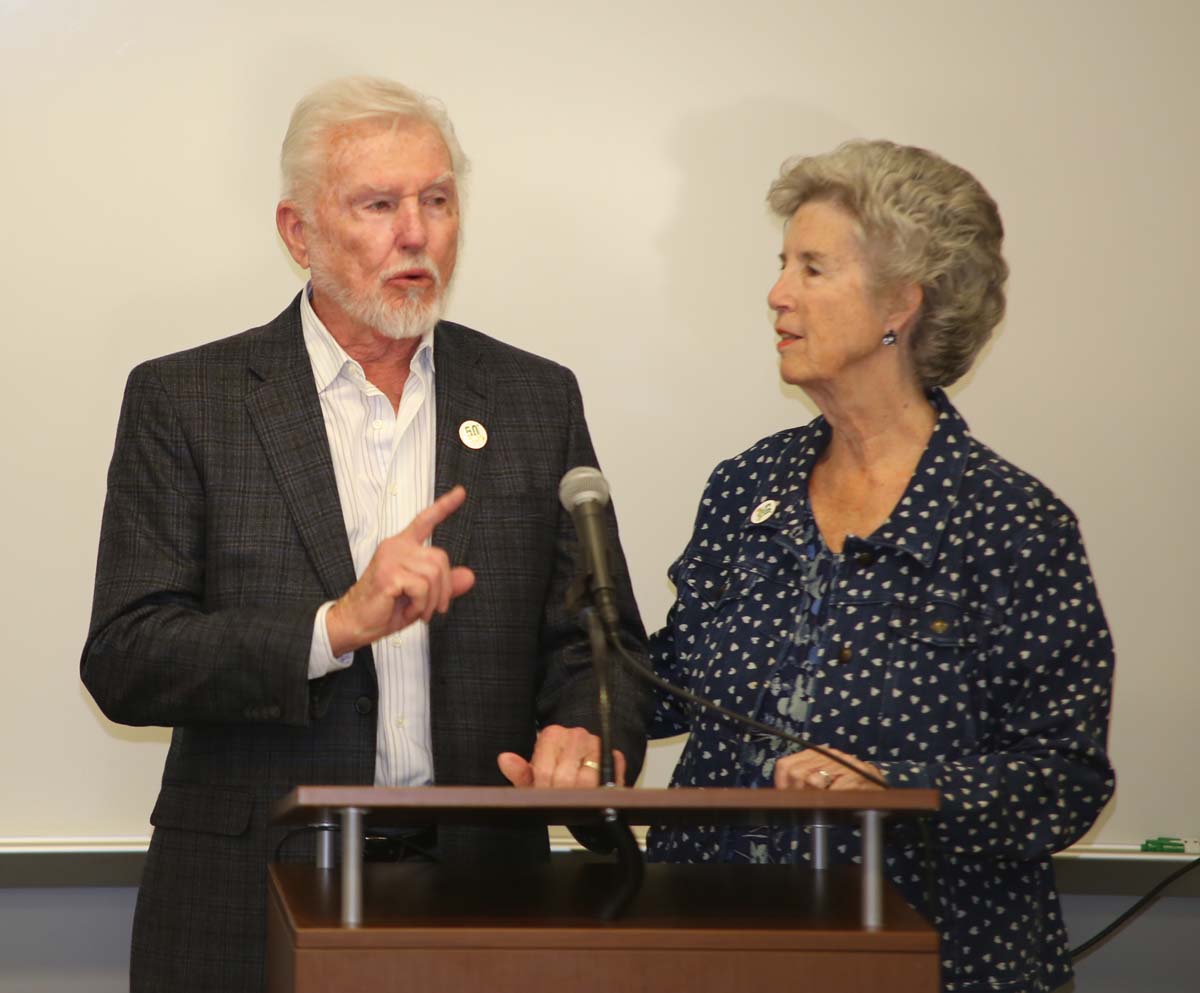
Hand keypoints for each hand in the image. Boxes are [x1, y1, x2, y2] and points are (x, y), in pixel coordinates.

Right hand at [326, 486, 475, 655]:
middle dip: (444, 589)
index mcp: (403, 546)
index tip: (461, 492)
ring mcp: (391, 558)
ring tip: (417, 610)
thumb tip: (470, 576)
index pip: (425, 520)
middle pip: (440, 558)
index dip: (445, 506)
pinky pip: (422, 588)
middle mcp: (396, 546)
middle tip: (434, 608)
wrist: (355, 623)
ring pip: (434, 574)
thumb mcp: (422, 597)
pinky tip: (407, 609)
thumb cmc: (385, 608)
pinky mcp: (388, 573)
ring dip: (430, 601)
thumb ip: (445, 585)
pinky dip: (420, 605)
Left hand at [497, 724, 626, 787]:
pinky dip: (599, 793)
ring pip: (587, 782)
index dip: (544, 791)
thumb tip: (504, 759)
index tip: (546, 796)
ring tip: (576, 798)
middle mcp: (576, 735)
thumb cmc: (559, 770)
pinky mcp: (616, 758)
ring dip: (581, 795)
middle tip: (561, 799)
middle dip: (562, 795)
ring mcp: (597, 744)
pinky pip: (607, 782)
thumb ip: (520, 771)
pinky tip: (592, 795)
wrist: (588, 762)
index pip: (544, 772)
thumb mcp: (537, 773)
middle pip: (565, 778)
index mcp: (552, 734)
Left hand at [774, 746, 884, 790]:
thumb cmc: (844, 784)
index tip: (789, 796)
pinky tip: (837, 800)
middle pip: (797, 774)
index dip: (783, 784)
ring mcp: (842, 763)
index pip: (785, 765)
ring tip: (824, 799)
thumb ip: (801, 782)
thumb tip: (781, 792)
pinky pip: (836, 788)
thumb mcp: (820, 779)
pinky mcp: (857, 774)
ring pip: (815, 780)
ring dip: (817, 795)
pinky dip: (833, 798)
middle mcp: (826, 754)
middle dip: (800, 792)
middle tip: (809, 800)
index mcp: (814, 753)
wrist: (875, 783)